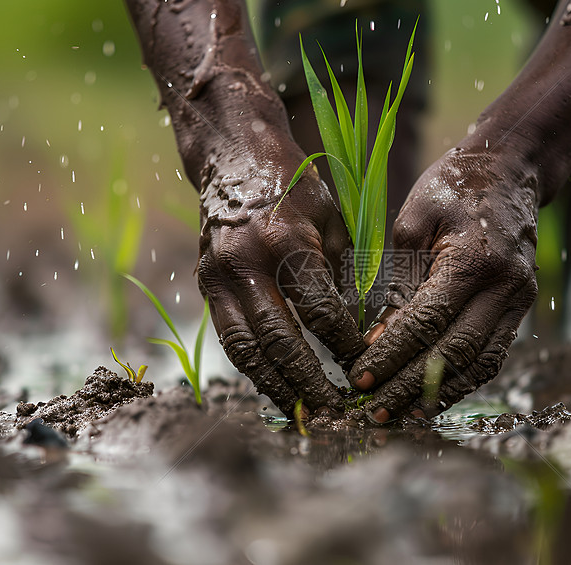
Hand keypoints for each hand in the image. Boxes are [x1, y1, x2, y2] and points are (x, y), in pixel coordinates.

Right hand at [196, 136, 364, 416]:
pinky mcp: (205, 285)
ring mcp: (218, 276)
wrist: (232, 157)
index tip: (365, 366)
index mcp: (285, 242)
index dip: (345, 345)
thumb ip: (344, 273)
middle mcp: (246, 263)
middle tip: (334, 412)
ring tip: (302, 414)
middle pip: (279, 341)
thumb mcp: (330, 219)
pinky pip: (230, 338)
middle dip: (309, 382)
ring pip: (245, 349)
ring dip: (275, 387)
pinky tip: (276, 386)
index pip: (319, 312)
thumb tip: (364, 329)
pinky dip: (254, 367)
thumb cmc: (293, 185)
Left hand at [347, 146, 538, 421]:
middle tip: (373, 410)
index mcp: (474, 261)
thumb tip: (377, 339)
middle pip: (454, 354)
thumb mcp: (413, 223)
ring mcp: (520, 301)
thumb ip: (398, 282)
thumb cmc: (453, 187)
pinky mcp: (521, 309)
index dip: (391, 355)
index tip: (358, 379)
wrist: (511, 168)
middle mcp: (505, 288)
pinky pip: (492, 355)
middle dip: (409, 387)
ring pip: (479, 365)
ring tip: (400, 414)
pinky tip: (431, 395)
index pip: (427, 323)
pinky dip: (461, 379)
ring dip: (438, 394)